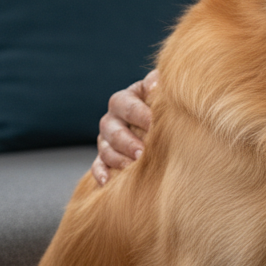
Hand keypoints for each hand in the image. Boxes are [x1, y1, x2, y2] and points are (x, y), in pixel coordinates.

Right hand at [91, 69, 157, 185]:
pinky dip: (101, 173)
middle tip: (143, 152)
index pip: (127, 104)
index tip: (154, 125)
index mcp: (126, 98)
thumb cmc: (168, 102)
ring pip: (104, 148)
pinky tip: (108, 181)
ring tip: (134, 166)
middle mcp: (113, 118)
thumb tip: (157, 85)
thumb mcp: (165, 88)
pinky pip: (97, 166)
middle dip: (127, 141)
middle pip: (111, 128)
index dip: (140, 115)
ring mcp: (107, 139)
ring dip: (118, 158)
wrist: (167, 120)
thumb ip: (160, 84)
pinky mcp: (105, 158)